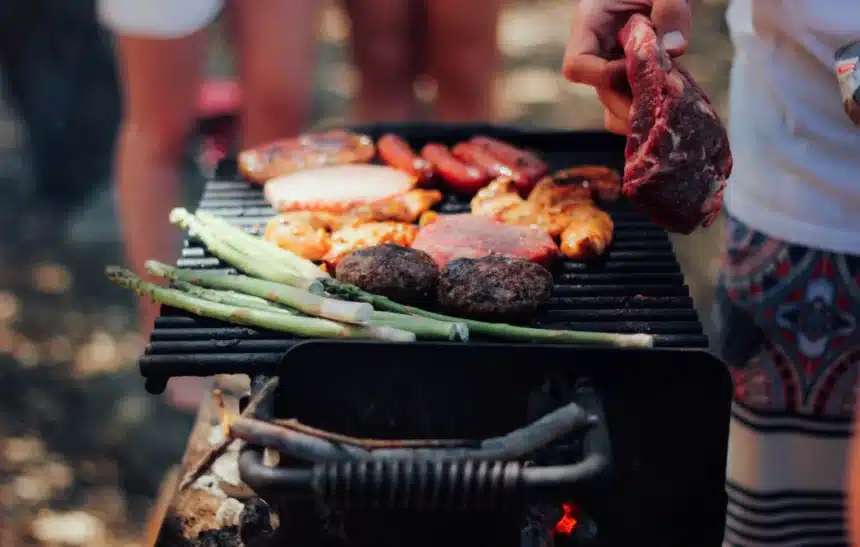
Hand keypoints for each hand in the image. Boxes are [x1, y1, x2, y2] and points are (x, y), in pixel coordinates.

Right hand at [562, 0, 692, 134]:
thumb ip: (671, 8)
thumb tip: (674, 48)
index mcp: (591, 22)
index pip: (578, 65)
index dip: (605, 75)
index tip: (639, 67)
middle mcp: (599, 49)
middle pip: (600, 92)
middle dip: (631, 101)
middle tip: (666, 100)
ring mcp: (614, 66)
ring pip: (614, 106)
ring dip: (640, 113)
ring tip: (669, 107)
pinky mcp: (633, 77)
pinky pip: (630, 107)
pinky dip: (649, 113)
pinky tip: (672, 105)